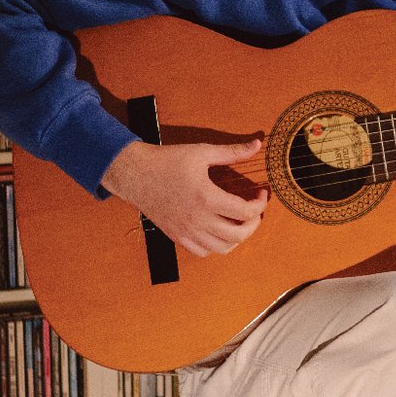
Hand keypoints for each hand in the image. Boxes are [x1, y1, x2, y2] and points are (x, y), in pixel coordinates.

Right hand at [102, 139, 267, 256]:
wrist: (135, 174)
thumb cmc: (167, 161)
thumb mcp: (201, 152)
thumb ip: (232, 151)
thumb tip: (257, 144)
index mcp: (206, 198)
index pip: (246, 212)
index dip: (260, 204)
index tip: (261, 193)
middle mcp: (198, 219)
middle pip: (239, 235)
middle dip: (254, 224)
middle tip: (255, 211)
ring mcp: (187, 231)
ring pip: (223, 248)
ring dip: (238, 237)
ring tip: (240, 222)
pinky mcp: (177, 236)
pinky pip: (203, 252)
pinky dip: (216, 245)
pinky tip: (218, 230)